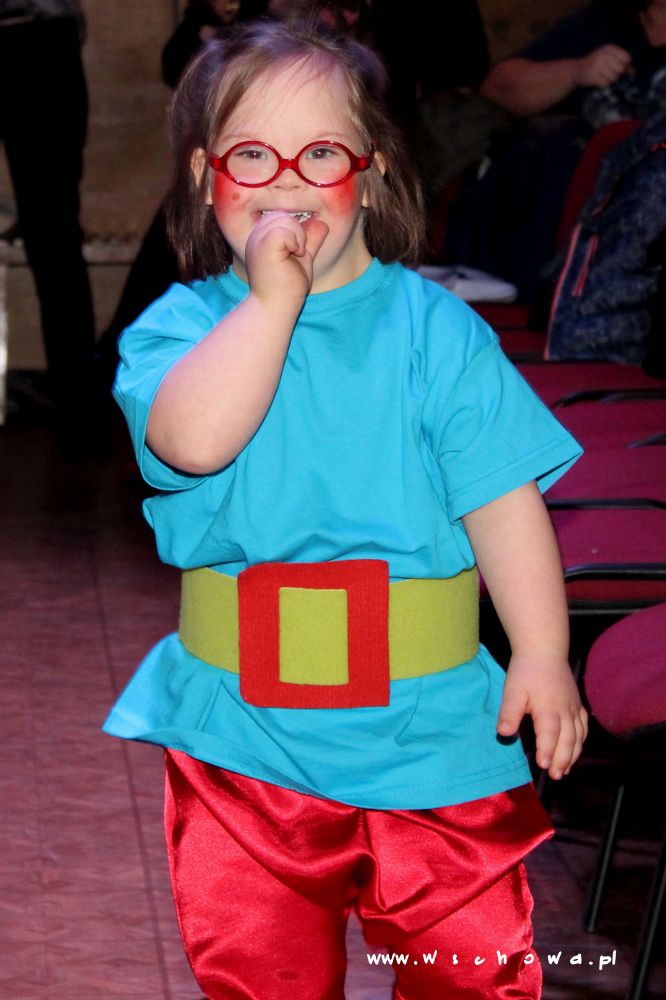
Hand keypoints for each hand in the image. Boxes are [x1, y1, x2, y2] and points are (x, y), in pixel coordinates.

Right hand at [245, 212, 328, 308]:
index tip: (293, 254)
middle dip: (298, 233)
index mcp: (260, 237)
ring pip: (286, 220)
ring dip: (299, 239)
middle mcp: (255, 235)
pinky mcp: (265, 246)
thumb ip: (310, 240)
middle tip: (296, 256)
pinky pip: (286, 230)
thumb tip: (322, 222)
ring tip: (295, 257)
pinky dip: (296, 242)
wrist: (275, 308)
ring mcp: (257, 240)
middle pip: (283, 215)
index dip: (295, 232)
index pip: (281, 217)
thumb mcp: (302, 258)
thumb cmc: (286, 288)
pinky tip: (295, 257)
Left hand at [497, 652, 587, 779]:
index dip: (548, 751)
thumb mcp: (512, 690)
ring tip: (566, 770)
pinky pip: (584, 726)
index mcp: (548, 708)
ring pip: (578, 736)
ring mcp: (574, 708)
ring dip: (573, 754)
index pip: (550, 734)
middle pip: (568, 739)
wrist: (544, 650)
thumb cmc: (526, 671)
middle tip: (556, 776)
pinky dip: (582, 741)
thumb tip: (503, 733)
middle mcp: (565, 711)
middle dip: (563, 759)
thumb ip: (509, 712)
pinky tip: (576, 750)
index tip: (544, 766)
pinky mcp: (577, 704)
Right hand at [574, 44, 632, 88]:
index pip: (626, 58)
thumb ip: (621, 63)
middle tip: (610, 74)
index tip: (621, 70)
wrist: (576, 70)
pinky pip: (605, 84)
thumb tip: (633, 73)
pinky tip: (599, 81)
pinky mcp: (592, 75)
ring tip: (603, 77)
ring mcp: (597, 65)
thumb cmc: (596, 65)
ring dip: (609, 80)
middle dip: (617, 74)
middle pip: (620, 69)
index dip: (626, 66)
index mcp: (609, 48)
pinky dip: (603, 85)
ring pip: (613, 78)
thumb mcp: (609, 59)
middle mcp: (603, 55)